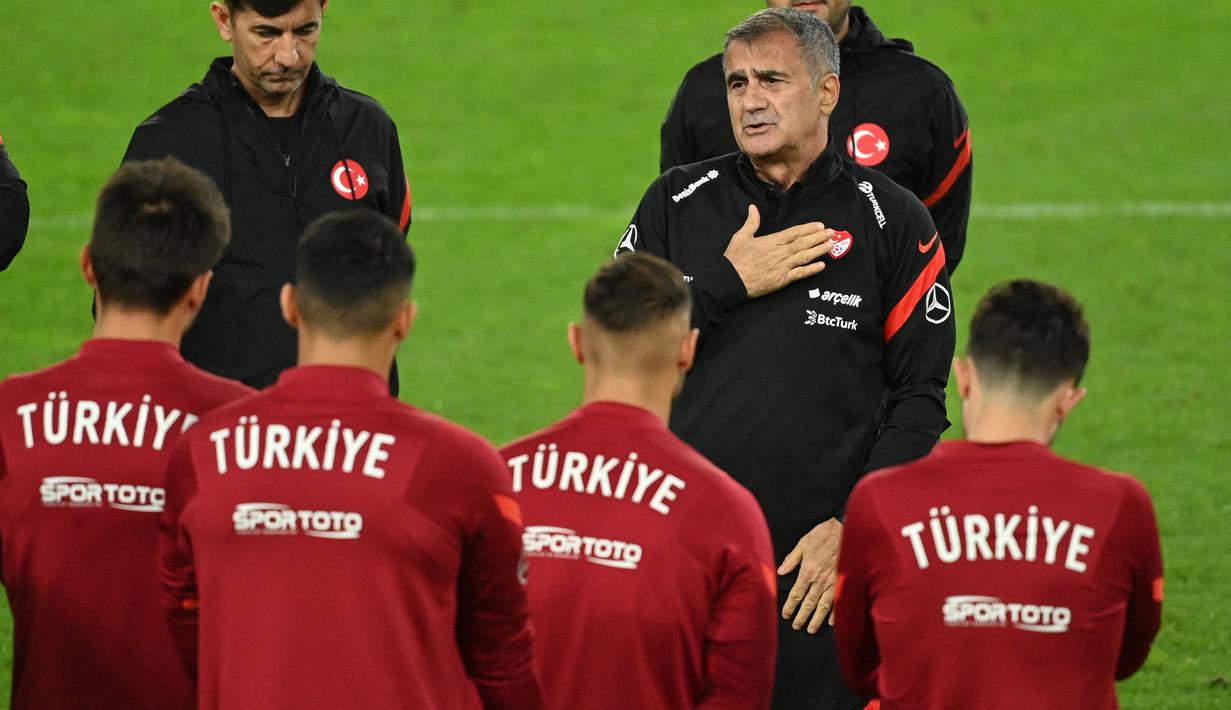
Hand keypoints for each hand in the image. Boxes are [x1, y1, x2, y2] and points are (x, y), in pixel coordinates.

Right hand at [723, 205, 833, 297]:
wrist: (729, 281)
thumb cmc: (734, 260)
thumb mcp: (740, 237)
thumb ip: (751, 222)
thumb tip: (753, 207)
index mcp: (770, 241)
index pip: (793, 233)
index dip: (808, 229)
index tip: (820, 225)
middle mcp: (779, 253)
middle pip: (802, 243)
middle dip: (818, 237)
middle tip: (832, 232)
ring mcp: (781, 267)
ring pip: (804, 257)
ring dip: (818, 250)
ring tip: (830, 245)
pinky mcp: (781, 280)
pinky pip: (799, 274)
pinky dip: (811, 270)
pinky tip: (821, 266)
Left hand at [779, 518, 842, 633]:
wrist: (845, 530)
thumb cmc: (823, 535)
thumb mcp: (803, 544)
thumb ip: (791, 559)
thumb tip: (781, 572)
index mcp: (808, 571)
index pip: (797, 593)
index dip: (790, 605)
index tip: (786, 614)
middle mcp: (820, 580)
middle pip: (809, 603)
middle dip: (802, 616)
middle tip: (796, 626)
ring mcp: (833, 582)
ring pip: (823, 605)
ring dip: (817, 619)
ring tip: (811, 629)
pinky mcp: (844, 581)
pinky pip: (839, 600)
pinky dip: (835, 612)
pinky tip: (831, 621)